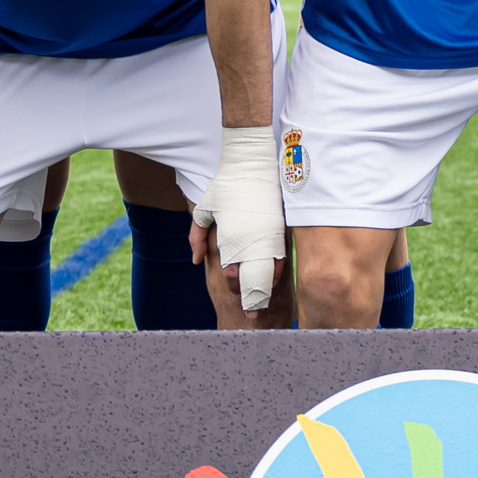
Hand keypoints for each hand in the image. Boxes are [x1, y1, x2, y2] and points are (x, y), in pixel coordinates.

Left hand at [193, 127, 285, 310]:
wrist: (251, 163)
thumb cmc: (225, 186)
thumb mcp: (203, 210)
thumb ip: (196, 237)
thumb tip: (196, 260)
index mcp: (231, 238)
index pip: (234, 273)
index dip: (234, 286)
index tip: (233, 291)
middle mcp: (251, 240)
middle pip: (254, 280)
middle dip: (252, 299)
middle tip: (251, 314)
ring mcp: (268, 236)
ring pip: (271, 272)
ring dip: (267, 288)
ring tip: (263, 301)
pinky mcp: (280, 229)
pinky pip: (281, 258)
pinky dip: (277, 271)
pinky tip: (274, 279)